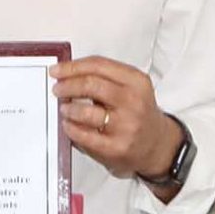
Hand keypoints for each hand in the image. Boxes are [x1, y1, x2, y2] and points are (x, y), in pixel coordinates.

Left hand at [52, 57, 175, 179]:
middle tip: (57, 89)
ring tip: (64, 108)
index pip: (98, 66)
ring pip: (86, 111)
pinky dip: (71, 128)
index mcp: (136, 81)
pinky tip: (68, 125)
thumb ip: (105, 78)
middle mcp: (133, 101)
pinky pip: (85, 135)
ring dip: (68, 108)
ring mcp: (125, 125)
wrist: (157, 145)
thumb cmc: (138, 113)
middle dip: (67, 85)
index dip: (73, 67)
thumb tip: (68, 73)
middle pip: (91, 85)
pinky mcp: (116, 147)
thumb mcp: (132, 88)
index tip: (57, 70)